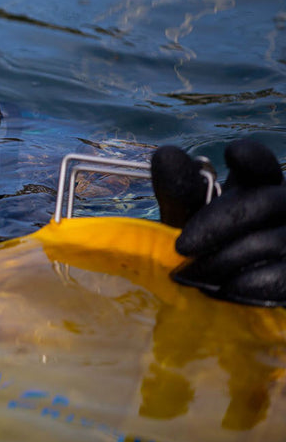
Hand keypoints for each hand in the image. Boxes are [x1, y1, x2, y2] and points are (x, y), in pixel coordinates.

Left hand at [152, 139, 285, 305]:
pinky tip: (227, 289)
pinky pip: (284, 276)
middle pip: (264, 203)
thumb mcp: (189, 216)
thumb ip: (179, 190)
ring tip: (191, 276)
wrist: (223, 289)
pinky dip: (252, 283)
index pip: (262, 165)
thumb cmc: (205, 244)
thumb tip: (166, 154)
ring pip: (272, 241)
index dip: (252, 158)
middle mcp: (285, 204)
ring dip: (226, 260)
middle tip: (182, 246)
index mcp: (259, 184)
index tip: (233, 152)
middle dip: (218, 224)